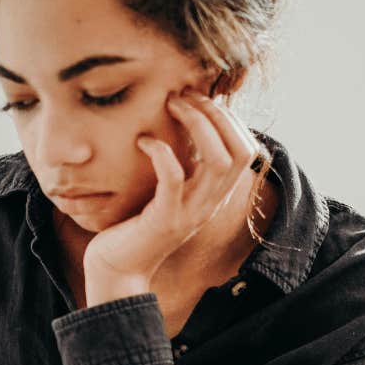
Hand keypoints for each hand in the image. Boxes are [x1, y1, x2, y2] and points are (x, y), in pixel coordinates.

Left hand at [82, 87, 260, 297]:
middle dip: (217, 114)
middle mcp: (210, 204)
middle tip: (186, 95)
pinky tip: (143, 141)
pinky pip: (174, 177)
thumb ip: (183, 170)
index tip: (201, 99)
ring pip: (217, 159)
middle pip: (240, 150)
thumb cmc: (135, 226)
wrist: (117, 269)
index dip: (230, 119)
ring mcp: (190, 213)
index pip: (247, 150)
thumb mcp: (168, 195)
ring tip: (171, 105)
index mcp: (214, 196)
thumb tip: (183, 130)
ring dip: (197, 123)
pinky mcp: (164, 219)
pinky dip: (161, 151)